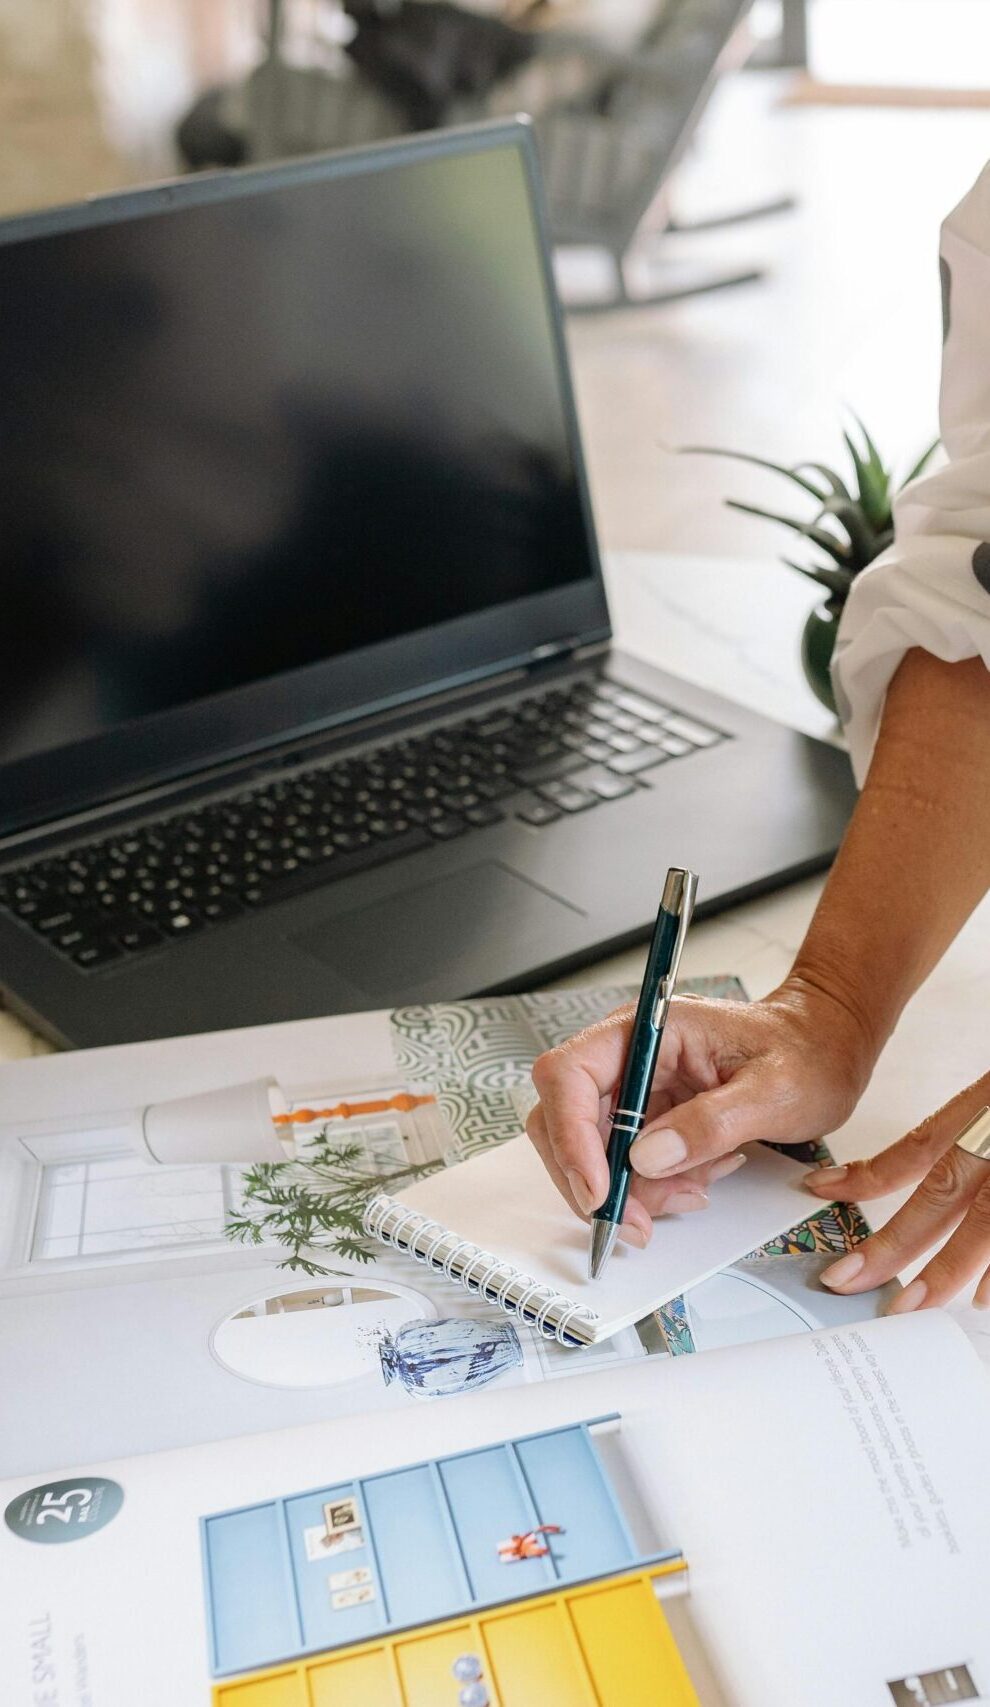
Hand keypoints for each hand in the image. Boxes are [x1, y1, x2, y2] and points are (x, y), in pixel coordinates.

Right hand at [526, 979, 874, 1246]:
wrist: (826, 1048)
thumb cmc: (807, 1052)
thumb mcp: (774, 1090)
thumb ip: (710, 1122)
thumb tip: (646, 1158)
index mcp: (647, 1030)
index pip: (570, 1075)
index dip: (570, 1135)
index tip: (599, 1191)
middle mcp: (628, 1057)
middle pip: (563, 1120)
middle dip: (593, 1180)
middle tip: (633, 1224)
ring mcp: (634, 1089)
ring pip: (588, 1152)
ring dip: (628, 1192)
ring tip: (692, 1193)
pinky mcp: (646, 1118)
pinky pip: (622, 1166)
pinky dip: (649, 1190)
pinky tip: (696, 1183)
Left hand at [808, 1073, 989, 1309]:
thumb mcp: (987, 1102)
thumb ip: (957, 1138)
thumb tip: (909, 1184)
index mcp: (986, 1110)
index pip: (919, 1147)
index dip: (869, 1174)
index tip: (821, 1190)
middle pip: (943, 1192)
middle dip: (893, 1241)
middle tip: (847, 1280)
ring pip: (987, 1221)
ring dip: (947, 1269)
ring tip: (910, 1307)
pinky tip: (986, 1301)